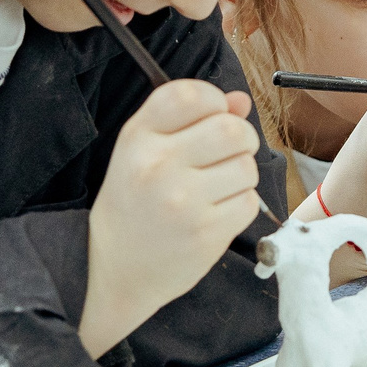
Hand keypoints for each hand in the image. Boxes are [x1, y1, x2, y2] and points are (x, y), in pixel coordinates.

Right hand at [83, 79, 263, 352]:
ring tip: (218, 186)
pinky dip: (241, 204)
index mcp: (138, 137)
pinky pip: (249, 202)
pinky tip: (216, 212)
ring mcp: (183, 201)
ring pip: (247, 166)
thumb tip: (240, 101)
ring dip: (242, 173)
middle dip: (242, 137)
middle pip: (232, 129)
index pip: (191, 94)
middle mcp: (158, 165)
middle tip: (229, 152)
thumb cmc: (133, 205)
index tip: (213, 114)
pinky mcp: (206, 233)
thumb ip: (189, 120)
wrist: (116, 271)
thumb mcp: (143, 152)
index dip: (214, 100)